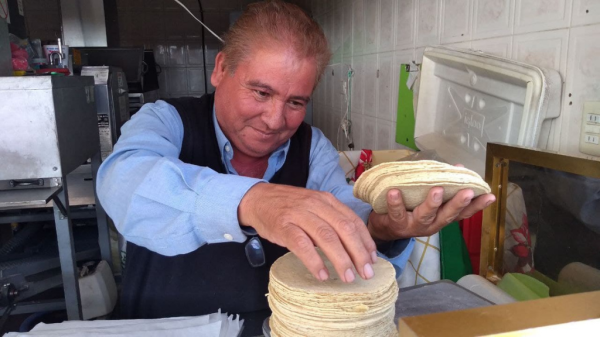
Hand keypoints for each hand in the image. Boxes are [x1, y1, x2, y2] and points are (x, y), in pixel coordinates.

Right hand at [238, 183, 377, 282]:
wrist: (258, 199)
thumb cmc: (289, 208)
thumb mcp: (314, 207)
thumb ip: (331, 220)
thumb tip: (354, 246)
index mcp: (327, 200)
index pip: (352, 220)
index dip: (365, 241)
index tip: (373, 259)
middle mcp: (316, 205)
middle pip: (344, 229)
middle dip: (358, 252)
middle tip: (366, 273)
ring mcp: (299, 215)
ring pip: (326, 237)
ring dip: (340, 259)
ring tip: (348, 277)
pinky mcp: (284, 226)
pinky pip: (302, 245)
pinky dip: (314, 261)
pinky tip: (322, 274)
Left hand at [368, 187, 495, 241]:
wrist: (384, 227)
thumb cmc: (410, 209)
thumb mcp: (428, 199)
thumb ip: (443, 186)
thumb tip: (459, 167)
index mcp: (441, 217)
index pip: (463, 212)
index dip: (477, 205)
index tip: (490, 195)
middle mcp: (432, 224)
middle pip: (448, 215)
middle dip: (458, 203)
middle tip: (467, 191)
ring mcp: (414, 225)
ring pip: (426, 215)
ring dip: (432, 203)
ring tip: (437, 190)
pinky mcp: (396, 224)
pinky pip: (396, 213)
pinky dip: (396, 202)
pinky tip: (394, 192)